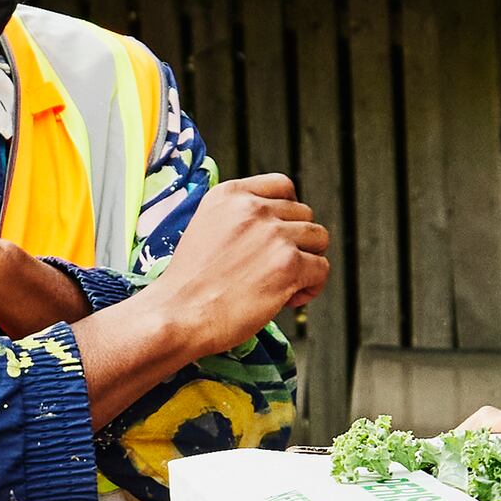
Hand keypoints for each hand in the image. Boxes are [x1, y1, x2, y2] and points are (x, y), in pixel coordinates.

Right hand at [133, 175, 328, 349]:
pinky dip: (312, 287)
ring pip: (319, 239)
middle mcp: (253, 208)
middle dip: (296, 242)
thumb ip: (238, 217)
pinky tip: (288, 300)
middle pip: (304, 215)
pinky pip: (322, 269)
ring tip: (284, 285)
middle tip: (274, 270)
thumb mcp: (204, 227)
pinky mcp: (289, 264)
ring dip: (308, 262)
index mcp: (229, 194)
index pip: (283, 186)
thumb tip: (278, 227)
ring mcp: (273, 234)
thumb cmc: (188, 284)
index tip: (279, 236)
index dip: (288, 213)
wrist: (178, 315)